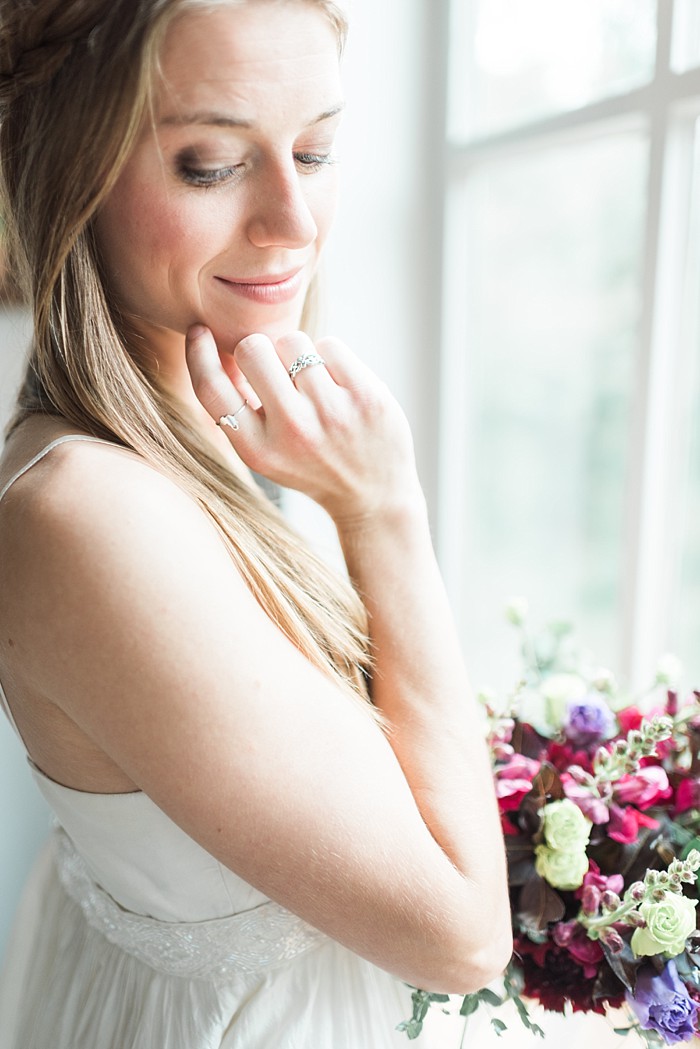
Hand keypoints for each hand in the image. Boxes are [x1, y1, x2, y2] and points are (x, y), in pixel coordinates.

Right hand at [185, 325, 421, 523]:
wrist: (374, 496)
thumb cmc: (310, 464)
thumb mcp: (265, 453)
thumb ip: (238, 411)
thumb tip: (212, 344)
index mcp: (258, 450)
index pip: (212, 390)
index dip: (198, 354)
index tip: (200, 332)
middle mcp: (293, 430)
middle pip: (252, 349)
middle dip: (259, 349)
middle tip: (275, 369)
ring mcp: (332, 412)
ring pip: (292, 341)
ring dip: (297, 354)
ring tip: (312, 384)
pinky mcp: (366, 396)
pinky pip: (330, 345)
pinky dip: (329, 357)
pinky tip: (338, 385)